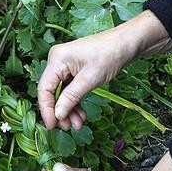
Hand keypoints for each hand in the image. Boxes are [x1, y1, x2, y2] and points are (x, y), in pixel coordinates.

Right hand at [38, 11, 170, 130]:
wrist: (127, 43)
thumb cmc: (109, 55)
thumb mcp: (89, 80)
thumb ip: (70, 98)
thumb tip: (57, 115)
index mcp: (57, 59)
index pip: (44, 89)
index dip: (46, 109)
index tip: (52, 126)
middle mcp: (56, 61)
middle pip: (51, 92)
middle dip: (60, 111)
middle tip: (68, 127)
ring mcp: (64, 65)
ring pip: (61, 93)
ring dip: (68, 110)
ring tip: (78, 124)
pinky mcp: (73, 70)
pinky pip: (69, 89)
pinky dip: (74, 102)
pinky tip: (81, 114)